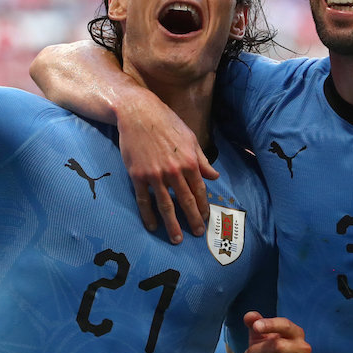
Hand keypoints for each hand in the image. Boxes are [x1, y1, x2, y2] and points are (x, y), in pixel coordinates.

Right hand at [115, 92, 218, 243]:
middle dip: (192, 220)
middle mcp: (174, 171)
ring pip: (165, 205)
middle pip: (185, 202)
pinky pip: (143, 200)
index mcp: (190, 162)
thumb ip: (202, 159)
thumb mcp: (190, 138)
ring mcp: (155, 175)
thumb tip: (215, 176)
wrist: (138, 113)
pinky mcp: (138, 175)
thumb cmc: (166, 122)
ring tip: (176, 239)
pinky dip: (148, 215)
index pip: (199, 191)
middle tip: (196, 234)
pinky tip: (152, 226)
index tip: (205, 219)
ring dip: (172, 225)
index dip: (203, 207)